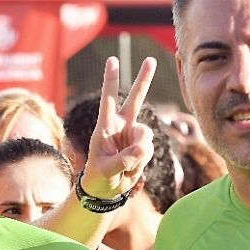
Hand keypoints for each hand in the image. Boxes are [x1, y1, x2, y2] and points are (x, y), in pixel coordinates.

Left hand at [79, 56, 157, 201]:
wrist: (106, 190)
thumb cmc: (99, 177)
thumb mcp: (107, 171)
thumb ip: (124, 159)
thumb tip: (144, 147)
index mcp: (105, 127)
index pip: (108, 100)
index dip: (111, 80)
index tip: (112, 60)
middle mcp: (121, 126)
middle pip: (135, 100)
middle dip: (143, 80)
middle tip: (150, 59)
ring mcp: (133, 135)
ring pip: (146, 136)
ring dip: (139, 154)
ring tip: (125, 167)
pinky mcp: (142, 146)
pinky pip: (149, 149)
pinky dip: (142, 161)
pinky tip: (131, 168)